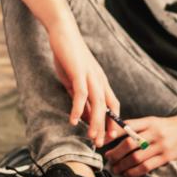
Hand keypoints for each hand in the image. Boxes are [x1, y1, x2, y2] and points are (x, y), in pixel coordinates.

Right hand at [47, 22, 118, 145]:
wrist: (63, 33)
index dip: (112, 122)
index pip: (112, 106)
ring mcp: (91, 76)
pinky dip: (78, 109)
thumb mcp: (74, 80)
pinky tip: (74, 120)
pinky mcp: (78, 73)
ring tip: (92, 137)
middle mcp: (99, 80)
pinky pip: (80, 94)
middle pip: (107, 108)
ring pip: (98, 104)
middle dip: (106, 127)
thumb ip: (79, 97)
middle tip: (102, 144)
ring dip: (96, 122)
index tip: (109, 137)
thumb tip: (82, 114)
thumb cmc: (68, 56)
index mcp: (101, 82)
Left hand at [103, 112, 176, 176]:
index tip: (101, 141)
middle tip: (108, 158)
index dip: (111, 134)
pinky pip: (146, 166)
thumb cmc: (169, 126)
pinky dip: (134, 172)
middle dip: (115, 153)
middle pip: (128, 144)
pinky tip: (127, 174)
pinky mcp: (166, 157)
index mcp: (148, 122)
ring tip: (115, 168)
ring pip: (136, 157)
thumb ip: (136, 127)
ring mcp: (160, 146)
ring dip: (122, 165)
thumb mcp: (153, 121)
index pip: (126, 126)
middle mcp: (153, 133)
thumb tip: (114, 134)